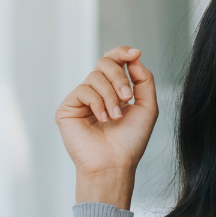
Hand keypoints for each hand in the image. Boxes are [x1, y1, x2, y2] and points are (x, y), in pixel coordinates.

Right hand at [55, 46, 158, 208]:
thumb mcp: (147, 107)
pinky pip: (83, 90)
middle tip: (128, 98)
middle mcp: (98, 92)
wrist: (114, 164)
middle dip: (119, 77)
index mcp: (115, 91)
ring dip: (110, 96)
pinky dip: (97, 103)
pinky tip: (103, 119)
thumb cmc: (130, 141)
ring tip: (116, 117)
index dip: (123, 53)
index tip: (135, 54)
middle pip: (105, 62)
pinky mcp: (68, 107)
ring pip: (95, 76)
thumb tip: (134, 58)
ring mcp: (82, 100)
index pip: (115, 61)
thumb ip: (144, 80)